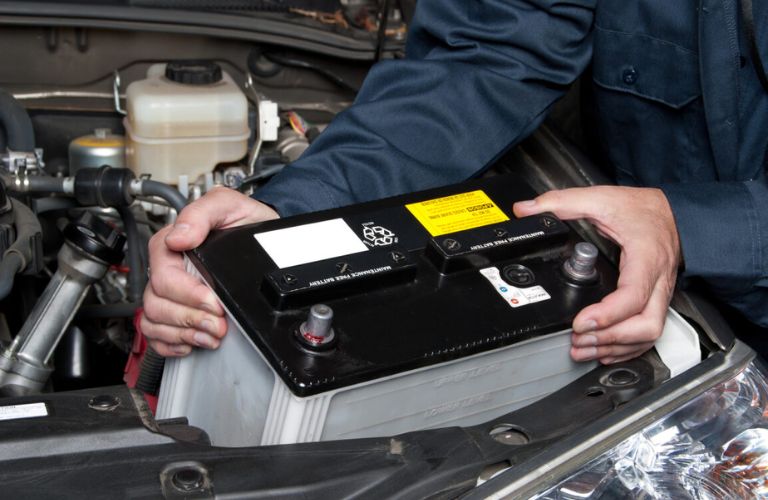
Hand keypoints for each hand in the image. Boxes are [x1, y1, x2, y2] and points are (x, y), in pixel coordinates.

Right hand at [141, 187, 278, 356]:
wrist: (264, 238)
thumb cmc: (245, 221)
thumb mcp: (229, 205)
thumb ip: (202, 213)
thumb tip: (180, 236)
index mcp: (172, 244)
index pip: (163, 276)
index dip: (188, 294)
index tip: (213, 302)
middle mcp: (168, 269)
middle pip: (157, 303)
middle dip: (190, 318)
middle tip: (218, 324)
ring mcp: (170, 291)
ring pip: (154, 321)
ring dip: (184, 333)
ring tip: (211, 334)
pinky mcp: (177, 309)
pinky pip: (156, 334)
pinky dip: (172, 343)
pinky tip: (193, 341)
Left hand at [513, 186, 680, 363]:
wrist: (674, 212)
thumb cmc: (643, 209)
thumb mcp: (601, 198)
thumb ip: (562, 202)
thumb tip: (526, 210)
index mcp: (646, 258)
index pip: (633, 296)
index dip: (607, 315)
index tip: (580, 322)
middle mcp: (658, 281)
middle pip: (646, 325)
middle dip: (610, 339)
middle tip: (578, 340)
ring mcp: (661, 294)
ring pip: (649, 333)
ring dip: (616, 347)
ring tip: (583, 349)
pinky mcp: (658, 301)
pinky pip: (649, 332)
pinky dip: (627, 346)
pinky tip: (604, 350)